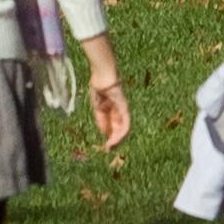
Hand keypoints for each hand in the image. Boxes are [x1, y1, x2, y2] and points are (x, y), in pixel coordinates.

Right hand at [81, 37, 131, 153]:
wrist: (102, 74)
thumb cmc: (99, 85)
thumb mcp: (97, 106)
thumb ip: (101, 119)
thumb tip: (104, 133)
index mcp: (112, 109)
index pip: (113, 126)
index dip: (109, 136)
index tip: (105, 146)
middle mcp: (119, 110)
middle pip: (119, 128)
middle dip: (114, 140)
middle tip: (109, 149)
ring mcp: (123, 108)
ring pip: (124, 127)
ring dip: (118, 138)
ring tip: (112, 146)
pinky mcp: (125, 106)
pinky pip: (125, 121)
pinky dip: (122, 131)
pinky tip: (117, 138)